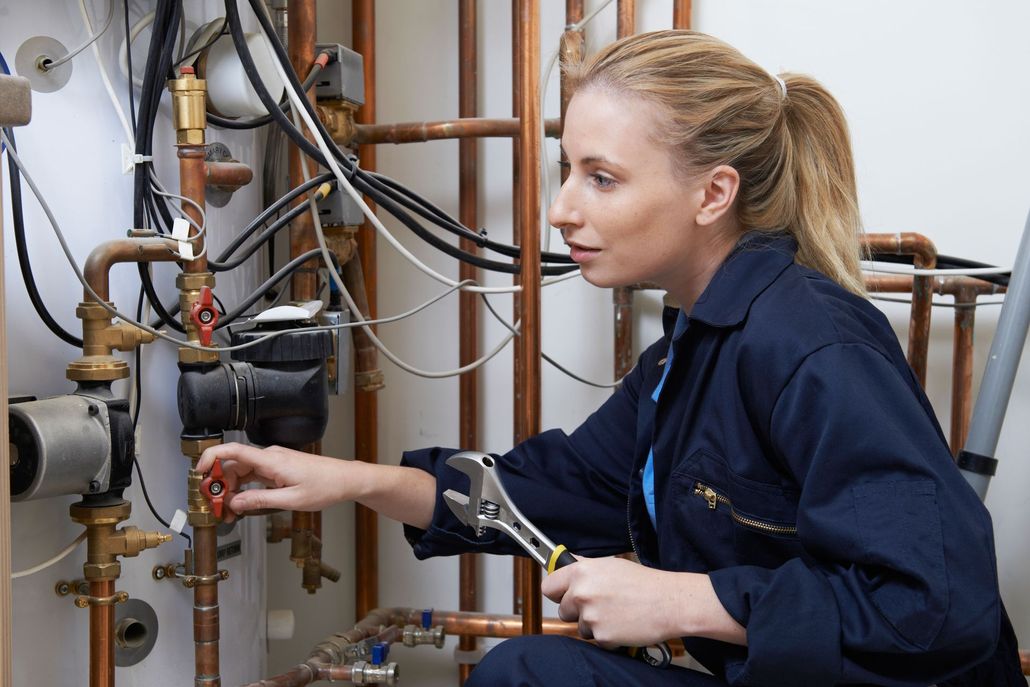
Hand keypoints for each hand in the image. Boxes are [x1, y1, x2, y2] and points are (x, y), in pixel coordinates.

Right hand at [196, 442, 350, 521]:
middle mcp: (269, 457)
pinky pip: (253, 476)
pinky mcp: (277, 468)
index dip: (211, 458)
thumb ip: (259, 501)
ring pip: (241, 472)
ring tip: (229, 513)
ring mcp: (273, 462)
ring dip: (232, 491)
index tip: (199, 473)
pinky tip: (241, 505)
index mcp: (271, 460)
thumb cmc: (324, 487)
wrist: (345, 479)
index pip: (233, 451)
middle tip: (215, 508)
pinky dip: (244, 489)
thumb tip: (234, 503)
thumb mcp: (290, 500)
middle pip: (233, 465)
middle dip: (220, 485)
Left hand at [541, 557, 746, 647]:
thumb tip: (566, 562)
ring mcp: (591, 615)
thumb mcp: (610, 565)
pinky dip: (607, 636)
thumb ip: (584, 566)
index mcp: (582, 572)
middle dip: (577, 611)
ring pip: (579, 627)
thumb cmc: (643, 582)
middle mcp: (582, 592)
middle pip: (562, 610)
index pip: (548, 586)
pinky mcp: (602, 636)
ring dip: (593, 625)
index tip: (562, 595)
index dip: (557, 592)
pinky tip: (622, 624)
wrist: (668, 602)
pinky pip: (596, 640)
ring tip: (615, 613)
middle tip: (600, 606)